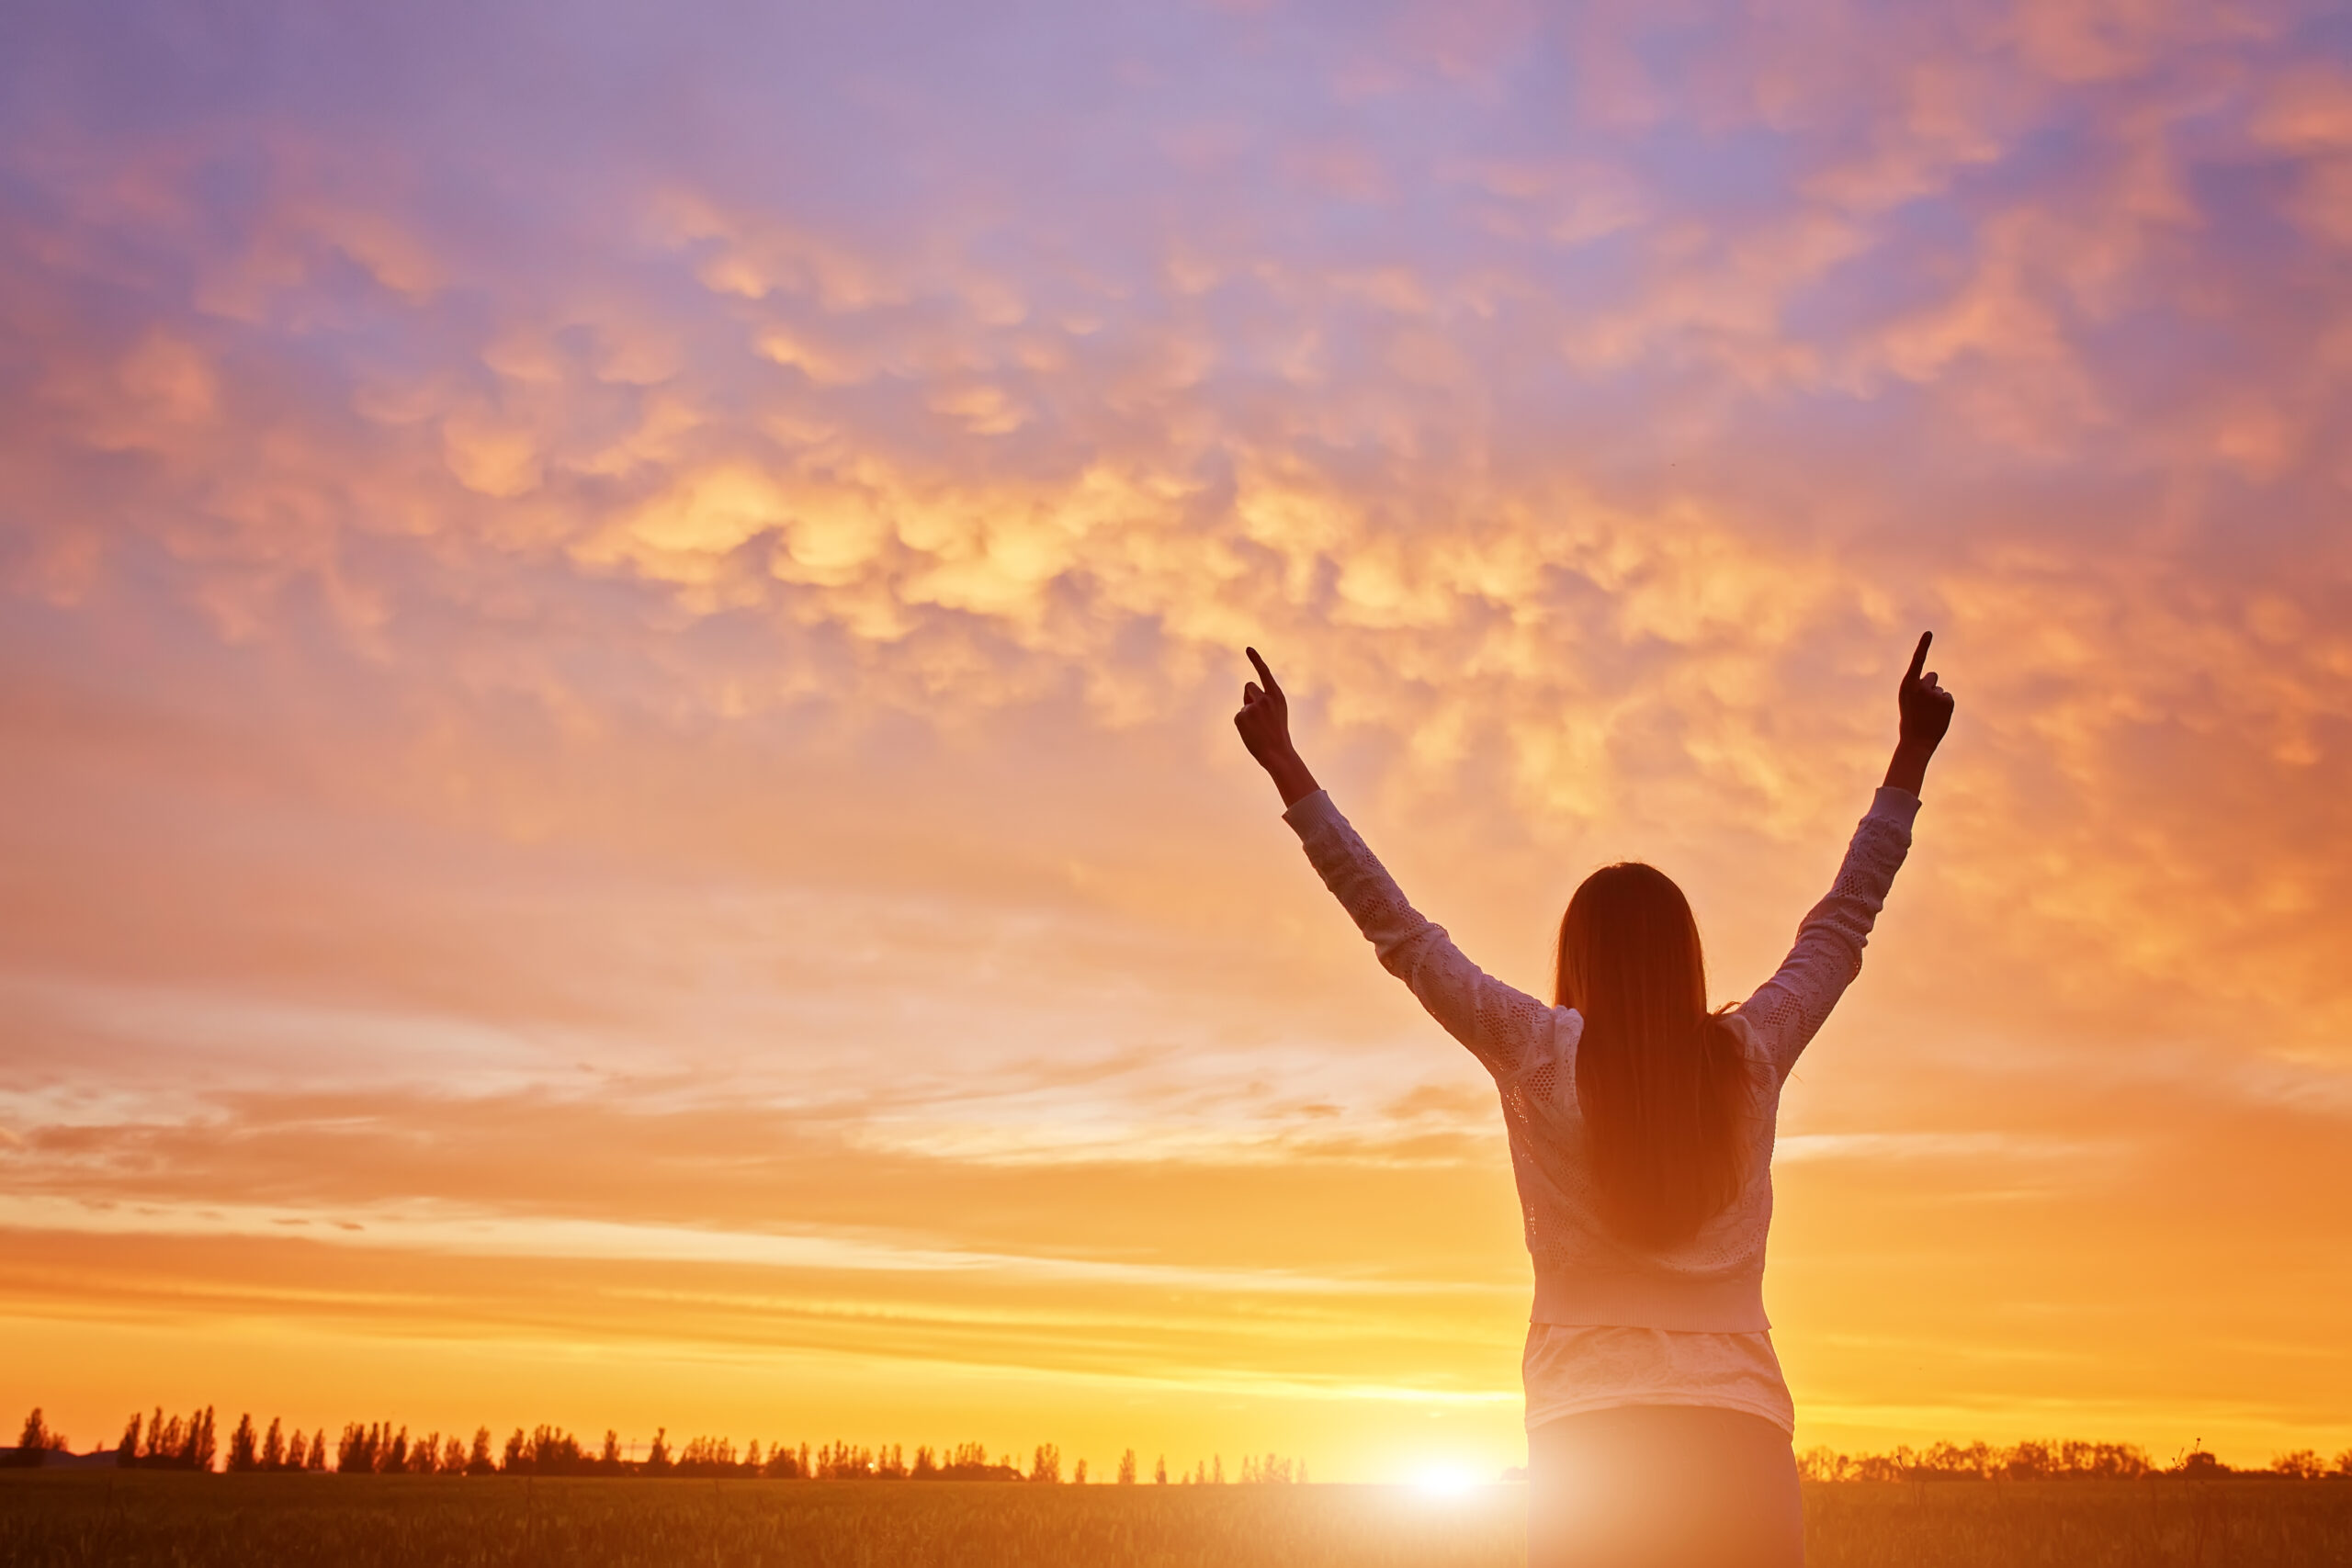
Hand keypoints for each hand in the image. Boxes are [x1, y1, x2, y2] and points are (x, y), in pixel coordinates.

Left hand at [1234, 647, 1320, 805]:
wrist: (1278, 753)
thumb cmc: (1277, 734)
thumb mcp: (1277, 712)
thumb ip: (1265, 699)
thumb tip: (1247, 695)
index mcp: (1277, 695)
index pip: (1264, 673)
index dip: (1256, 659)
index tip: (1248, 648)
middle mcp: (1265, 698)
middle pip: (1248, 686)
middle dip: (1249, 697)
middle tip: (1259, 716)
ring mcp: (1253, 707)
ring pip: (1244, 703)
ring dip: (1247, 711)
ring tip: (1257, 727)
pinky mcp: (1241, 716)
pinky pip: (1238, 715)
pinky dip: (1242, 724)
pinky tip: (1252, 733)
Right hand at [1885, 630, 1953, 794]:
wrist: (1916, 742)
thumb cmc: (1909, 721)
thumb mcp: (1908, 701)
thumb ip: (1918, 688)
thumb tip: (1934, 681)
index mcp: (1907, 685)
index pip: (1917, 661)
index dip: (1923, 646)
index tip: (1929, 632)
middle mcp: (1921, 687)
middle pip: (1933, 676)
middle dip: (1931, 686)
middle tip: (1923, 704)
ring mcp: (1935, 694)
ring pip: (1940, 690)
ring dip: (1937, 700)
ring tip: (1929, 714)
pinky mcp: (1948, 701)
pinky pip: (1948, 697)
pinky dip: (1945, 706)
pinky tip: (1938, 716)